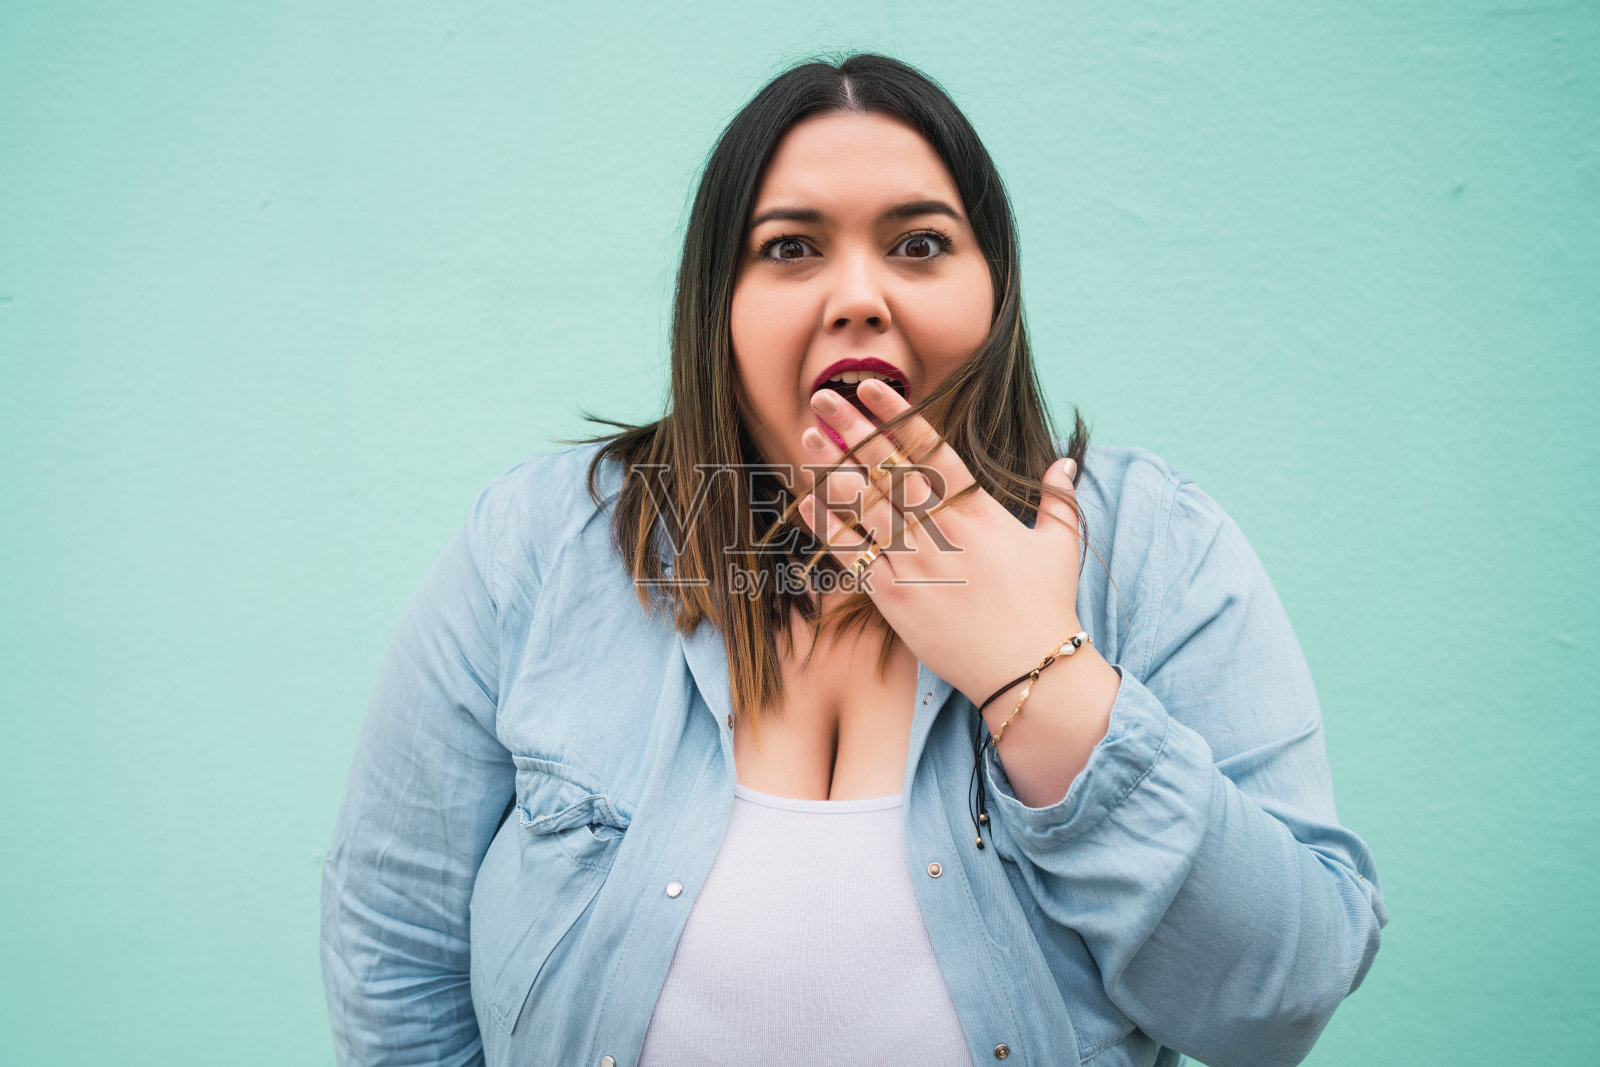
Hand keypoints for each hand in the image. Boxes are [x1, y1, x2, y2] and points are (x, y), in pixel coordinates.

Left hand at [796, 377, 1085, 706]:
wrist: (1028, 669)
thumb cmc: (1046, 606)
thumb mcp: (1060, 544)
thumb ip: (1059, 497)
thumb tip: (1066, 459)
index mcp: (979, 510)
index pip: (931, 450)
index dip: (898, 415)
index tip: (871, 386)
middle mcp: (942, 531)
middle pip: (889, 469)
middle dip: (854, 429)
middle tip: (823, 397)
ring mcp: (916, 563)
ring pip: (864, 506)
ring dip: (832, 470)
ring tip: (809, 439)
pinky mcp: (896, 598)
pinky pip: (853, 555)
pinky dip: (828, 527)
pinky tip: (806, 501)